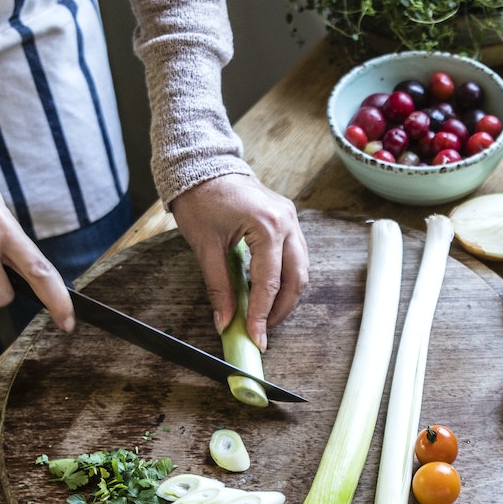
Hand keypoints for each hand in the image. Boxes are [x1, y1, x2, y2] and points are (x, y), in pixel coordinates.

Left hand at [171, 173, 307, 346]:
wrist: (201, 166)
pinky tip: (269, 290)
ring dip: (287, 295)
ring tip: (266, 314)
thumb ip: (219, 287)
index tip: (256, 337)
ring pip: (301, 268)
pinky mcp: (287, 219)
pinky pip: (296, 255)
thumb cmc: (201, 199)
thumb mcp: (206, 247)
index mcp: (267, 226)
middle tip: (263, 330)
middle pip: (296, 278)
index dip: (262, 314)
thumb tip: (225, 321)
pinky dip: (286, 277)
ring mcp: (290, 219)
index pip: (269, 282)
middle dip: (281, 309)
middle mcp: (286, 222)